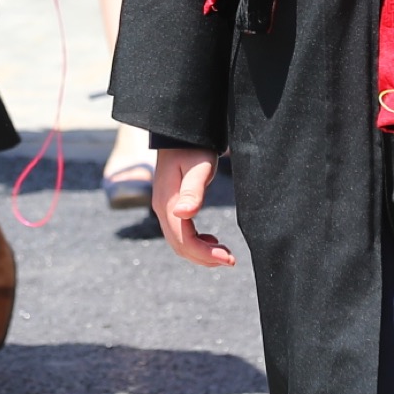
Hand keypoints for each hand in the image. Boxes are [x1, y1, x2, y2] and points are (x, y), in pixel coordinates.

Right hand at [149, 147, 237, 267]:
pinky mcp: (171, 206)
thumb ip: (193, 191)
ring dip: (201, 253)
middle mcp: (163, 209)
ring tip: (224, 254)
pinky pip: (180, 233)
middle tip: (230, 260)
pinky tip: (211, 242)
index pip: (184, 240)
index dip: (206, 254)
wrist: (180, 134)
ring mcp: (165, 208)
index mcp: (168, 203)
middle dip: (205, 258)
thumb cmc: (193, 148)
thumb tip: (183, 214)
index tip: (230, 259)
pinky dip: (196, 243)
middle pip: (180, 246)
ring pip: (179, 242)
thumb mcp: (198, 167)